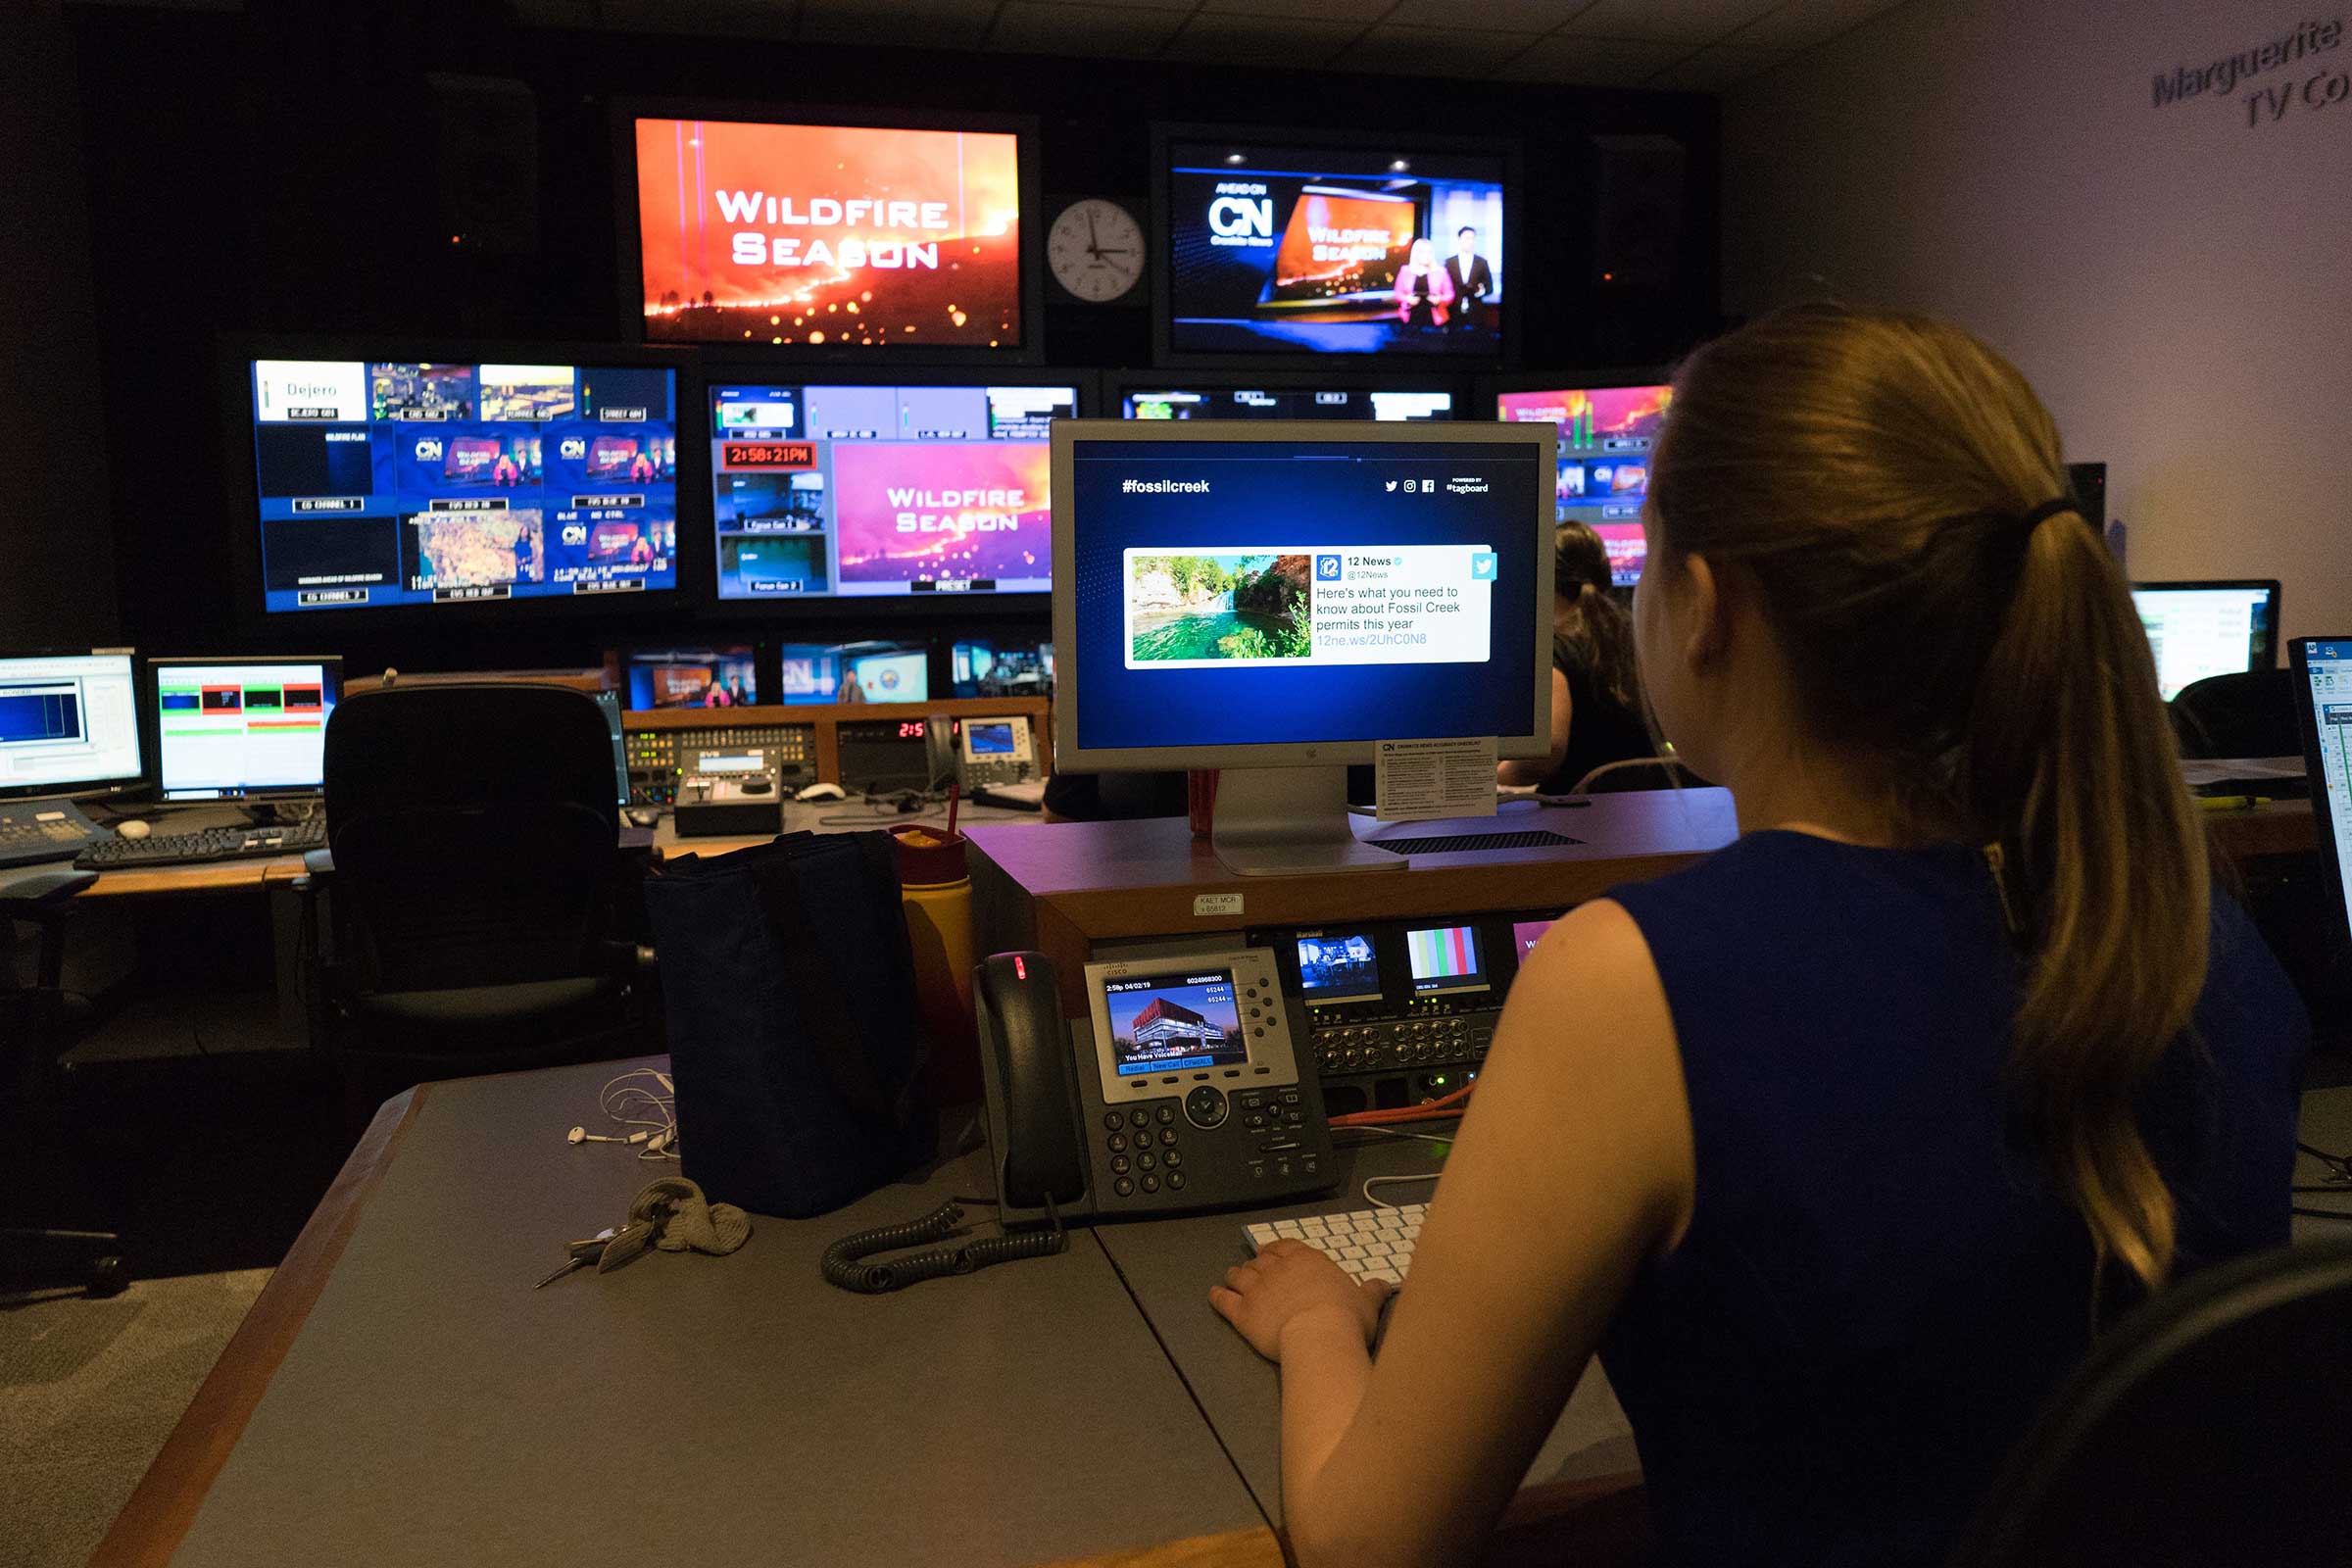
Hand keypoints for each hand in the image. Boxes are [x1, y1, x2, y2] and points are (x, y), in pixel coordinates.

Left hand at [1211, 1239, 1391, 1361]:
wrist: (1319, 1335)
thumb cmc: (1346, 1317)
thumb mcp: (1367, 1301)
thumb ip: (1372, 1291)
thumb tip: (1385, 1285)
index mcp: (1307, 1260)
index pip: (1287, 1246)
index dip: (1277, 1248)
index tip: (1270, 1251)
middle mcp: (1278, 1268)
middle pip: (1261, 1260)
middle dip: (1255, 1263)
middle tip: (1252, 1268)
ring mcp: (1258, 1289)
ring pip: (1240, 1275)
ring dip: (1235, 1275)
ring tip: (1231, 1277)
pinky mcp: (1243, 1312)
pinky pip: (1224, 1300)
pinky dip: (1217, 1296)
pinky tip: (1213, 1294)